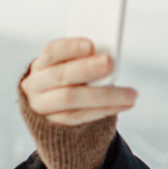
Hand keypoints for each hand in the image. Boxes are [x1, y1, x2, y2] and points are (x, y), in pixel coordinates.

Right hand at [20, 37, 137, 125]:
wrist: (52, 110)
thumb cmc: (68, 81)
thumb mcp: (69, 68)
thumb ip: (83, 62)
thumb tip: (108, 55)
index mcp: (40, 65)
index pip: (51, 52)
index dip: (69, 48)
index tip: (91, 44)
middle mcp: (36, 85)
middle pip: (61, 76)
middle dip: (87, 68)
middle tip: (110, 63)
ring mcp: (42, 106)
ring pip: (72, 99)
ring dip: (105, 95)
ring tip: (131, 94)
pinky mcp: (55, 124)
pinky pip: (81, 116)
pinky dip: (105, 109)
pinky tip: (124, 105)